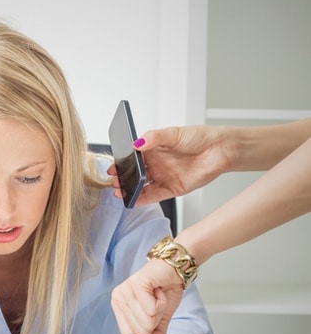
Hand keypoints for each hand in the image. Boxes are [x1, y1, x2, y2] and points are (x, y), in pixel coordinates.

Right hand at [107, 125, 229, 204]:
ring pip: (142, 186)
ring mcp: (164, 177)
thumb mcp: (174, 133)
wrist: (221, 150)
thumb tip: (137, 143)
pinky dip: (143, 199)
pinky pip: (155, 196)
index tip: (113, 167)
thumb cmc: (200, 137)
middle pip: (135, 174)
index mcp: (154, 149)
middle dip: (123, 178)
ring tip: (119, 192)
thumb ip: (154, 137)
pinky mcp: (173, 189)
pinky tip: (134, 200)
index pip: (132, 158)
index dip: (122, 163)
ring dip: (130, 190)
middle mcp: (157, 164)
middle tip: (114, 181)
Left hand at [110, 259, 183, 333]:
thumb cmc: (165, 291)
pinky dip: (162, 302)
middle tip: (156, 301)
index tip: (152, 311)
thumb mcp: (161, 318)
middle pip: (140, 331)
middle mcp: (117, 299)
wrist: (175, 269)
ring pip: (147, 321)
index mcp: (118, 308)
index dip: (147, 329)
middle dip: (156, 319)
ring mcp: (125, 291)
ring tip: (157, 294)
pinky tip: (158, 289)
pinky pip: (152, 309)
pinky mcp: (136, 284)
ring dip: (160, 309)